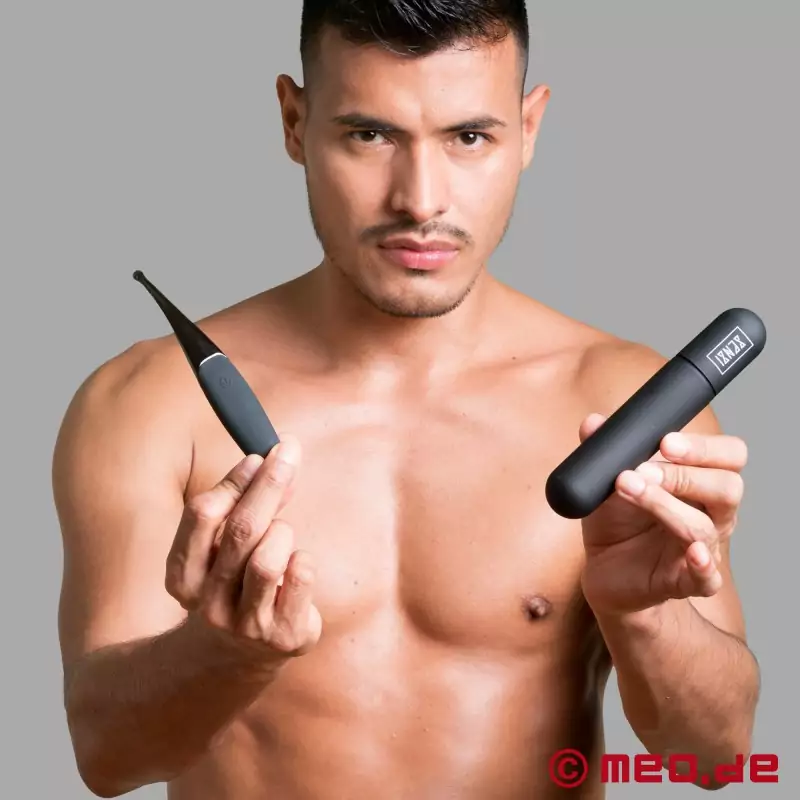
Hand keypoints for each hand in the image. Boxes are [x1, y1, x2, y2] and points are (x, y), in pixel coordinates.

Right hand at [165, 436, 321, 661]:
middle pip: (240, 530)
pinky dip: (303, 560)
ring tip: (281, 539)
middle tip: (289, 452)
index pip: (203, 514)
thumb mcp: (221, 549)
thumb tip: (271, 460)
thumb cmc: (233, 584)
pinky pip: (301, 576)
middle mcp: (210, 602)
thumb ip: (241, 506)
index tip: (258, 454)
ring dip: (283, 533)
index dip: (233, 481)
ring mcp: (246, 623)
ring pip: (269, 558)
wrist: (235, 657)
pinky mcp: (284, 635)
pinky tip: (295, 569)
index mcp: (185, 575)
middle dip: (269, 484)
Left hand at [578, 413, 747, 616]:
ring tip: (628, 488)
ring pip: (703, 526)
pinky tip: (693, 553)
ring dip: (664, 505)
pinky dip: (703, 566)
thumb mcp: (607, 481)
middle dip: (684, 474)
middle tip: (643, 469)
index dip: (704, 447)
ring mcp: (702, 549)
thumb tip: (593, 423)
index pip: (729, 456)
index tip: (665, 441)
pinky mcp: (684, 582)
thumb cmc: (618, 522)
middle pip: (727, 488)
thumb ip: (604, 450)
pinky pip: (707, 578)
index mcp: (700, 482)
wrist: (605, 572)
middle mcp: (711, 514)